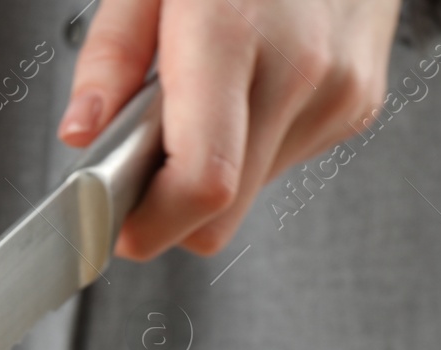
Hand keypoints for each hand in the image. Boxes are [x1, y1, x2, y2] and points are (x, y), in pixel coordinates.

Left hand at [59, 0, 400, 258]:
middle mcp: (300, 71)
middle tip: (140, 159)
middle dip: (170, 207)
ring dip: (213, 169)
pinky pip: (284, 161)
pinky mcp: (359, 103)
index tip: (115, 225)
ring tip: (204, 94)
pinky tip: (248, 84)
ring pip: (252, 193)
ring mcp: (340, 92)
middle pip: (223, 211)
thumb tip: (81, 135)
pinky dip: (250, 144)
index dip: (153, 224)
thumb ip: (112, 54)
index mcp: (233, 33)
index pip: (203, 184)